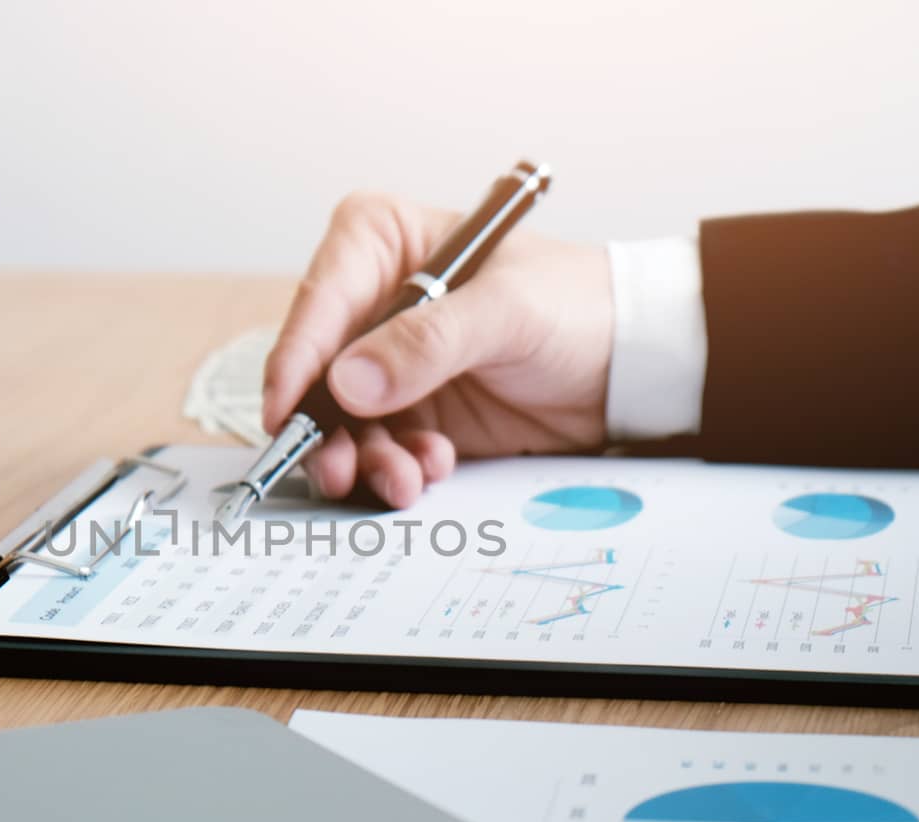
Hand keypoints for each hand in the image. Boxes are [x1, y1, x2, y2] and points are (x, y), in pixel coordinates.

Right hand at [261, 191, 614, 508]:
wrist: (631, 365)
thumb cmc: (579, 306)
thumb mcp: (507, 313)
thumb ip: (428, 343)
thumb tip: (348, 381)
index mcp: (382, 245)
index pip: (319, 300)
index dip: (295, 359)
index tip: (286, 411)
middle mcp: (374, 303)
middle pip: (317, 370)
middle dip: (325, 426)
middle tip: (337, 467)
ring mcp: (389, 363)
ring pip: (342, 420)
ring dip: (364, 457)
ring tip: (403, 480)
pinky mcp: (411, 412)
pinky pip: (378, 447)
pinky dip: (396, 466)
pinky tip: (431, 467)